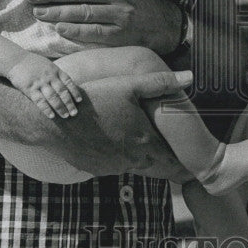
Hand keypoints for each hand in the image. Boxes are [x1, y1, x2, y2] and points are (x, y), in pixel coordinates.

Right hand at [6, 53, 82, 118]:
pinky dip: (46, 109)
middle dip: (69, 103)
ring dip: (60, 108)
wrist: (15, 60)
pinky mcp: (30, 88)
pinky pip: (40, 101)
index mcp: (55, 70)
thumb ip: (56, 74)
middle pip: (62, 91)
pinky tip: (51, 116)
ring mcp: (40, 83)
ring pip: (53, 97)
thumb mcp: (47, 65)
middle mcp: (49, 76)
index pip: (68, 82)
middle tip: (74, 113)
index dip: (75, 92)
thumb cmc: (33, 64)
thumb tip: (66, 85)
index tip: (79, 101)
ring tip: (65, 116)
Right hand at [52, 69, 195, 179]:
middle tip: (156, 143)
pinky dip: (113, 156)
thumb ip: (161, 83)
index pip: (170, 157)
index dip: (177, 156)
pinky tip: (107, 140)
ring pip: (131, 164)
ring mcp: (112, 167)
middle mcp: (131, 159)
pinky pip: (111, 166)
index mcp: (144, 141)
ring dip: (133, 154)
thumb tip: (190, 77)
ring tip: (127, 137)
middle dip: (154, 153)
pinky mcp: (95, 170)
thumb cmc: (96, 99)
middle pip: (151, 161)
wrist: (57, 120)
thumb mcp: (129, 85)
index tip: (182, 158)